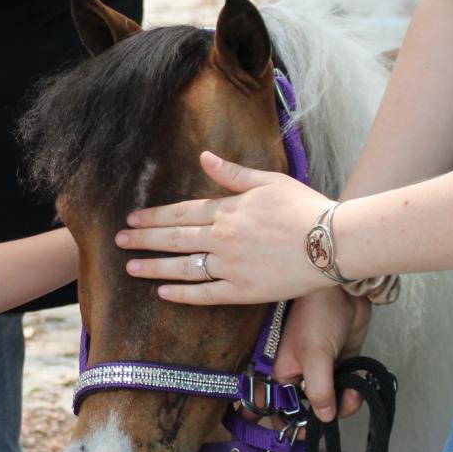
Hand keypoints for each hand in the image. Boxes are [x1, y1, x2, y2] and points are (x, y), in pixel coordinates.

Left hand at [116, 152, 330, 304]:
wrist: (332, 242)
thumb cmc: (305, 208)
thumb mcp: (269, 181)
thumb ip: (233, 173)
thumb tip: (204, 157)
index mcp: (227, 210)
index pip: (181, 213)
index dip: (154, 216)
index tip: (133, 218)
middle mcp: (222, 238)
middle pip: (174, 239)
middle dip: (143, 239)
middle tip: (119, 240)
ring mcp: (231, 266)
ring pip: (183, 267)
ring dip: (153, 267)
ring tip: (131, 267)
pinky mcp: (243, 291)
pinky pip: (205, 294)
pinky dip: (182, 294)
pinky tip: (163, 294)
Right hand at [273, 288, 370, 423]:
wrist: (344, 290)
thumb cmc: (318, 315)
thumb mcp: (315, 356)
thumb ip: (318, 390)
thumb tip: (323, 418)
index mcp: (283, 375)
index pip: (278, 410)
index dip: (287, 427)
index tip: (300, 441)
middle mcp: (300, 376)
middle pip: (309, 411)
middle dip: (325, 418)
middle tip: (339, 413)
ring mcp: (323, 371)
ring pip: (332, 403)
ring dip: (344, 405)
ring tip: (353, 395)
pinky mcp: (342, 365)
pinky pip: (347, 390)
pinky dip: (354, 393)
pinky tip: (359, 385)